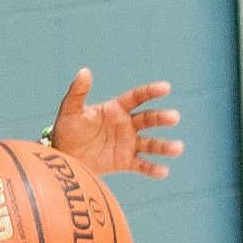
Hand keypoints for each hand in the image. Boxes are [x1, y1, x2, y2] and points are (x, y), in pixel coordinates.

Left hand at [49, 69, 183, 178]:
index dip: (151, 92)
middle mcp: (126, 125)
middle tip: (174, 117)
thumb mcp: (70, 111)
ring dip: (164, 146)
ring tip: (178, 148)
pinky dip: (152, 169)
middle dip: (162, 118)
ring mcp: (128, 144)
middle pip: (148, 120)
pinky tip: (164, 171)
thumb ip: (78, 92)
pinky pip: (142, 165)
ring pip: (150, 144)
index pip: (137, 98)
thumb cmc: (66, 130)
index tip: (166, 88)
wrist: (64, 157)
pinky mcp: (125, 162)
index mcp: (116, 110)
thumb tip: (84, 71)